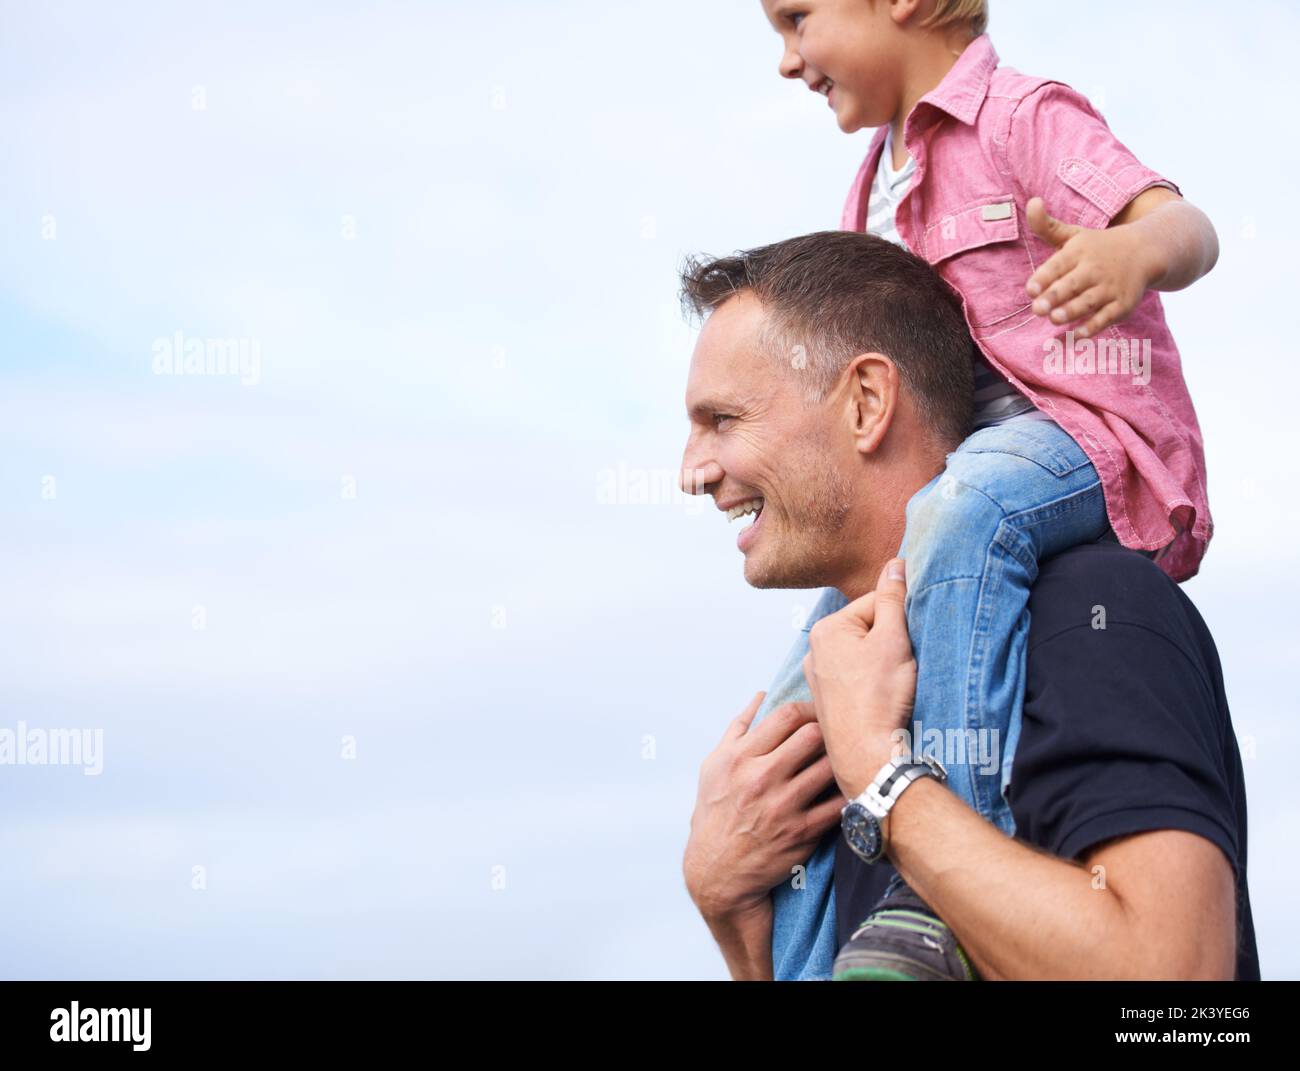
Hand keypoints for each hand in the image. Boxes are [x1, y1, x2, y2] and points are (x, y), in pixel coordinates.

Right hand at [683, 690, 845, 921]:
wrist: (717, 871)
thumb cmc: (715, 813)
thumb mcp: (713, 767)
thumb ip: (737, 729)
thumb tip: (760, 696)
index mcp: (739, 758)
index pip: (786, 716)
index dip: (809, 708)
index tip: (817, 714)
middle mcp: (761, 779)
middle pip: (813, 736)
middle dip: (828, 730)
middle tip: (837, 734)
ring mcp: (783, 806)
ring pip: (830, 766)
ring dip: (841, 759)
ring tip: (846, 758)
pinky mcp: (802, 832)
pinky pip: (837, 804)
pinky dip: (847, 792)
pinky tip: (849, 787)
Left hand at [802, 559, 916, 799]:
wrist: (867, 754)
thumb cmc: (879, 697)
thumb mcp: (894, 639)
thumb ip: (893, 598)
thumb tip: (895, 563)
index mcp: (826, 628)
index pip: (876, 604)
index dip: (901, 622)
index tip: (909, 645)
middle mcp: (814, 650)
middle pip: (869, 630)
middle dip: (891, 644)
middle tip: (900, 669)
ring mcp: (818, 678)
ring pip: (863, 657)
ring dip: (883, 665)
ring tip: (892, 687)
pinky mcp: (829, 701)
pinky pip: (857, 680)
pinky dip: (872, 686)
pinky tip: (882, 701)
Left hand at [1024, 196, 1159, 338]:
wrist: (1146, 251)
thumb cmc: (1098, 247)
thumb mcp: (1074, 234)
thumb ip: (1047, 226)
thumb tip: (1032, 201)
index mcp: (1079, 251)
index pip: (1058, 265)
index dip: (1044, 277)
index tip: (1030, 289)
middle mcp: (1095, 269)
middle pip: (1072, 284)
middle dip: (1055, 296)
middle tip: (1037, 309)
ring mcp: (1110, 287)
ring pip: (1089, 301)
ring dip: (1073, 310)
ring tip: (1055, 319)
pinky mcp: (1123, 304)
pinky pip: (1107, 318)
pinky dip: (1094, 327)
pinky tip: (1077, 336)